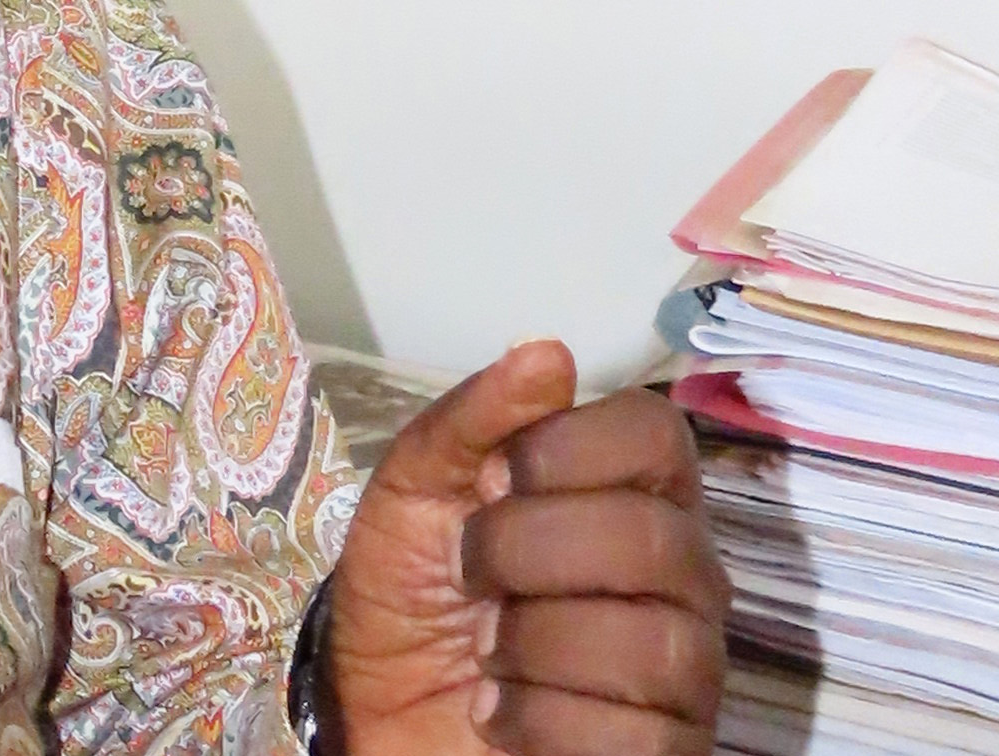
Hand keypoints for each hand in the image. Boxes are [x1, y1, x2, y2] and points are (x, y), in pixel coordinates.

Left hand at [321, 339, 729, 755]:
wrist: (381, 711)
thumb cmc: (413, 590)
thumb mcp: (410, 491)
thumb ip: (470, 421)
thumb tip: (546, 353)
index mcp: (629, 493)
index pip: (656, 433)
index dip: (564, 449)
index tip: (493, 479)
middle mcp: (682, 575)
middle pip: (650, 538)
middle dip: (526, 551)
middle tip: (471, 574)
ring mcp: (687, 671)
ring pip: (652, 646)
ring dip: (531, 645)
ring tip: (486, 652)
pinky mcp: (667, 750)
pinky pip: (634, 737)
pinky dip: (538, 723)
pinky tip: (500, 714)